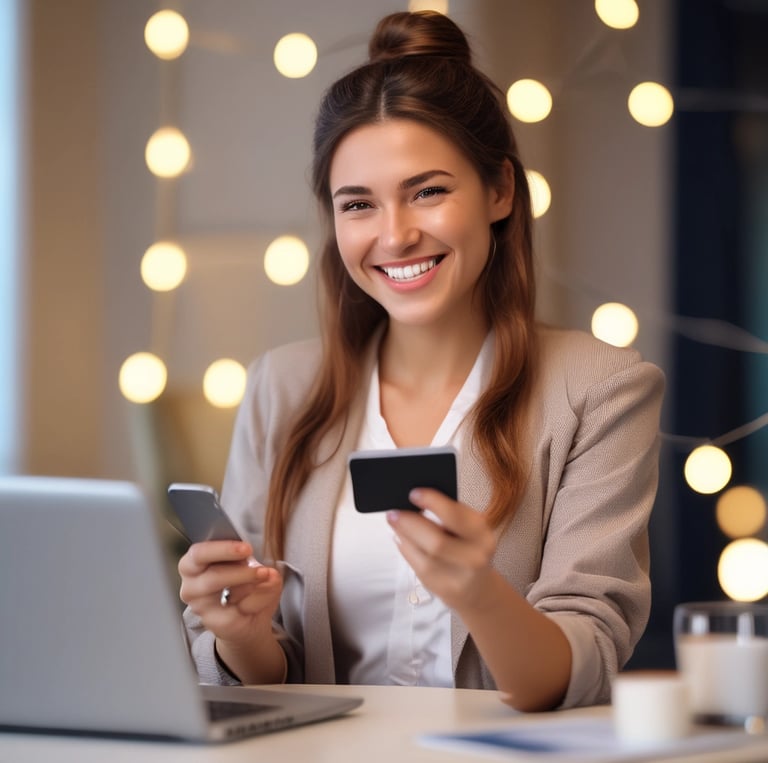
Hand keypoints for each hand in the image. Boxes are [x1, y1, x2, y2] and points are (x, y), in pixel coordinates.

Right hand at [178, 540, 282, 644]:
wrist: (246, 618)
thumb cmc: (241, 583)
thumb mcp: (247, 564)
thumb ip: (255, 563)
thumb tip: (270, 574)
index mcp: (192, 565)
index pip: (198, 554)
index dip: (223, 549)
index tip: (246, 548)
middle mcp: (192, 587)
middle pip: (212, 577)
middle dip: (241, 570)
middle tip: (261, 568)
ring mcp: (202, 608)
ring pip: (228, 594)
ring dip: (252, 583)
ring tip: (266, 575)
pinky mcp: (217, 624)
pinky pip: (241, 610)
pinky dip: (259, 600)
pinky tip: (265, 596)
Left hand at [386, 488, 496, 612]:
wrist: (478, 588)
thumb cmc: (468, 548)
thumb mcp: (468, 530)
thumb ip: (449, 515)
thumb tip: (416, 498)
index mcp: (482, 535)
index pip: (456, 516)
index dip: (433, 503)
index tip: (414, 493)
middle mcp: (474, 557)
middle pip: (436, 542)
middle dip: (410, 524)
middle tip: (393, 512)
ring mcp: (458, 577)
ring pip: (423, 555)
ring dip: (404, 535)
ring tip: (394, 521)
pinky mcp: (442, 589)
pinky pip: (417, 566)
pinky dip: (406, 549)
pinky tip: (401, 539)